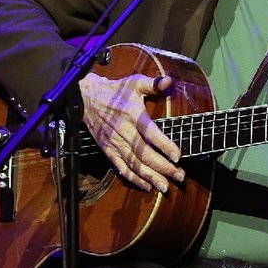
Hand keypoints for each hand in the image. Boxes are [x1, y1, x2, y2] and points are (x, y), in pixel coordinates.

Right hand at [78, 71, 184, 193]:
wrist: (87, 99)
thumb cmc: (115, 91)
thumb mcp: (134, 82)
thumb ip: (153, 83)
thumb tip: (169, 81)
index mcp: (132, 114)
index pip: (150, 133)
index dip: (164, 145)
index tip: (178, 156)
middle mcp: (124, 131)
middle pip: (144, 154)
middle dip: (163, 167)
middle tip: (180, 176)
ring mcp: (115, 143)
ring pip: (134, 164)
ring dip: (150, 177)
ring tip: (165, 187)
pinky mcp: (108, 150)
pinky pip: (121, 168)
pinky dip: (133, 179)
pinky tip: (147, 186)